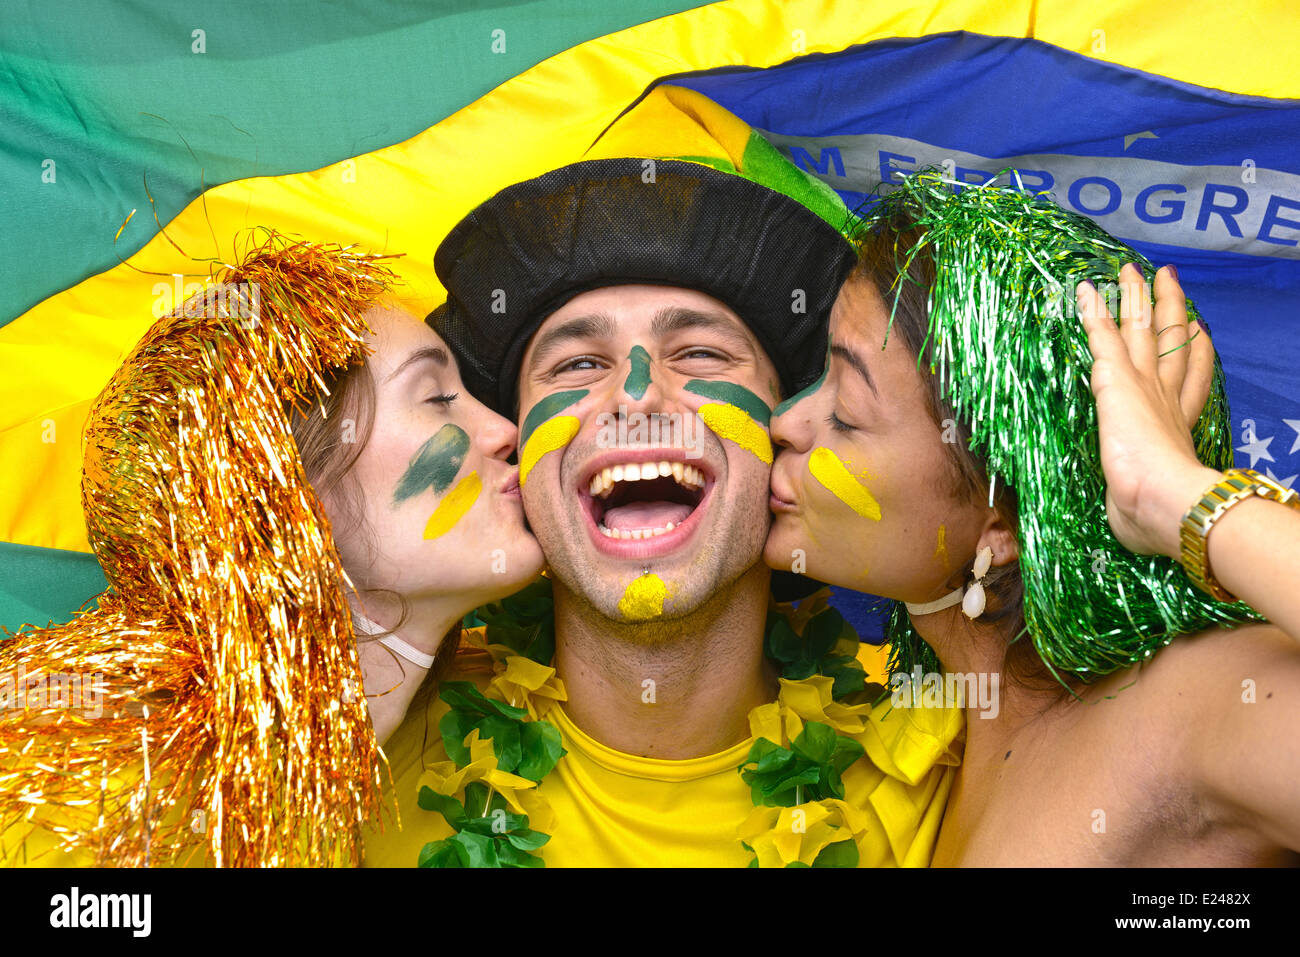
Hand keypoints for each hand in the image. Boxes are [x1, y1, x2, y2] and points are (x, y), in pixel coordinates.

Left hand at [1077, 263, 1221, 558]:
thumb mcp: (1147, 508)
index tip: (1201, 334)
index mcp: (1178, 428)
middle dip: (1171, 311)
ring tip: (1135, 271)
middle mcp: (1165, 398)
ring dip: (1136, 298)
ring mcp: (1143, 385)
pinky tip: (1085, 288)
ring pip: (1140, 329)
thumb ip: (1142, 507)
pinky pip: (1101, 336)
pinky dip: (1093, 311)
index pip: (1191, 384)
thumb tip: (1137, 527)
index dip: (1197, 357)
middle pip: (1172, 343)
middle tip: (1170, 281)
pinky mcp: (1116, 380)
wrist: (1167, 504)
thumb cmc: (1159, 515)